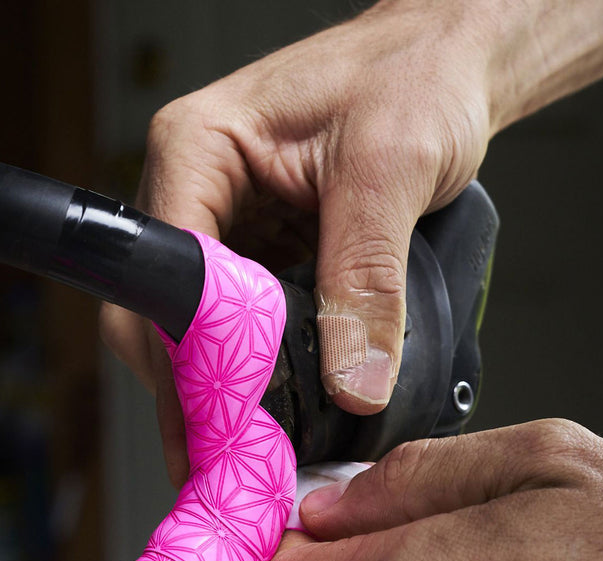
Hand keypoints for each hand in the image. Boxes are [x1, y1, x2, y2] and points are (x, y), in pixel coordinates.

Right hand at [102, 1, 493, 484]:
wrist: (447, 59)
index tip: (219, 422)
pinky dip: (253, 374)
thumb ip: (367, 279)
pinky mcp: (253, 253)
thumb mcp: (392, 173)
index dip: (187, 356)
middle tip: (226, 458)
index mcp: (199, 149)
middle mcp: (193, 190)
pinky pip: (235, 328)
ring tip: (251, 450)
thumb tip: (355, 381)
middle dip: (189, 391)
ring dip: (219, 391)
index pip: (164, 272)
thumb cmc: (413, 75)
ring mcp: (220, 226)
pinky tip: (274, 412)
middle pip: (155, 314)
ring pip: (188, 331)